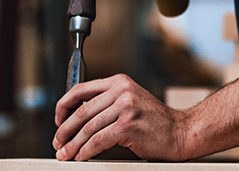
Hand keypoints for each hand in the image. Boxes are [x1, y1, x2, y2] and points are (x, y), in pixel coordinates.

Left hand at [53, 74, 189, 160]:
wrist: (181, 132)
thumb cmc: (155, 122)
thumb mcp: (130, 102)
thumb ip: (107, 103)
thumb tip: (77, 119)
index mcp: (118, 82)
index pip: (80, 89)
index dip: (63, 106)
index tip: (58, 120)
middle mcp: (121, 91)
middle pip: (81, 111)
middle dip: (65, 130)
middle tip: (58, 142)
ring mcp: (125, 107)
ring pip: (88, 128)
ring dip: (73, 144)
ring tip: (66, 154)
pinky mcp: (127, 126)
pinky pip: (98, 140)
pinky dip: (86, 151)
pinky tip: (81, 157)